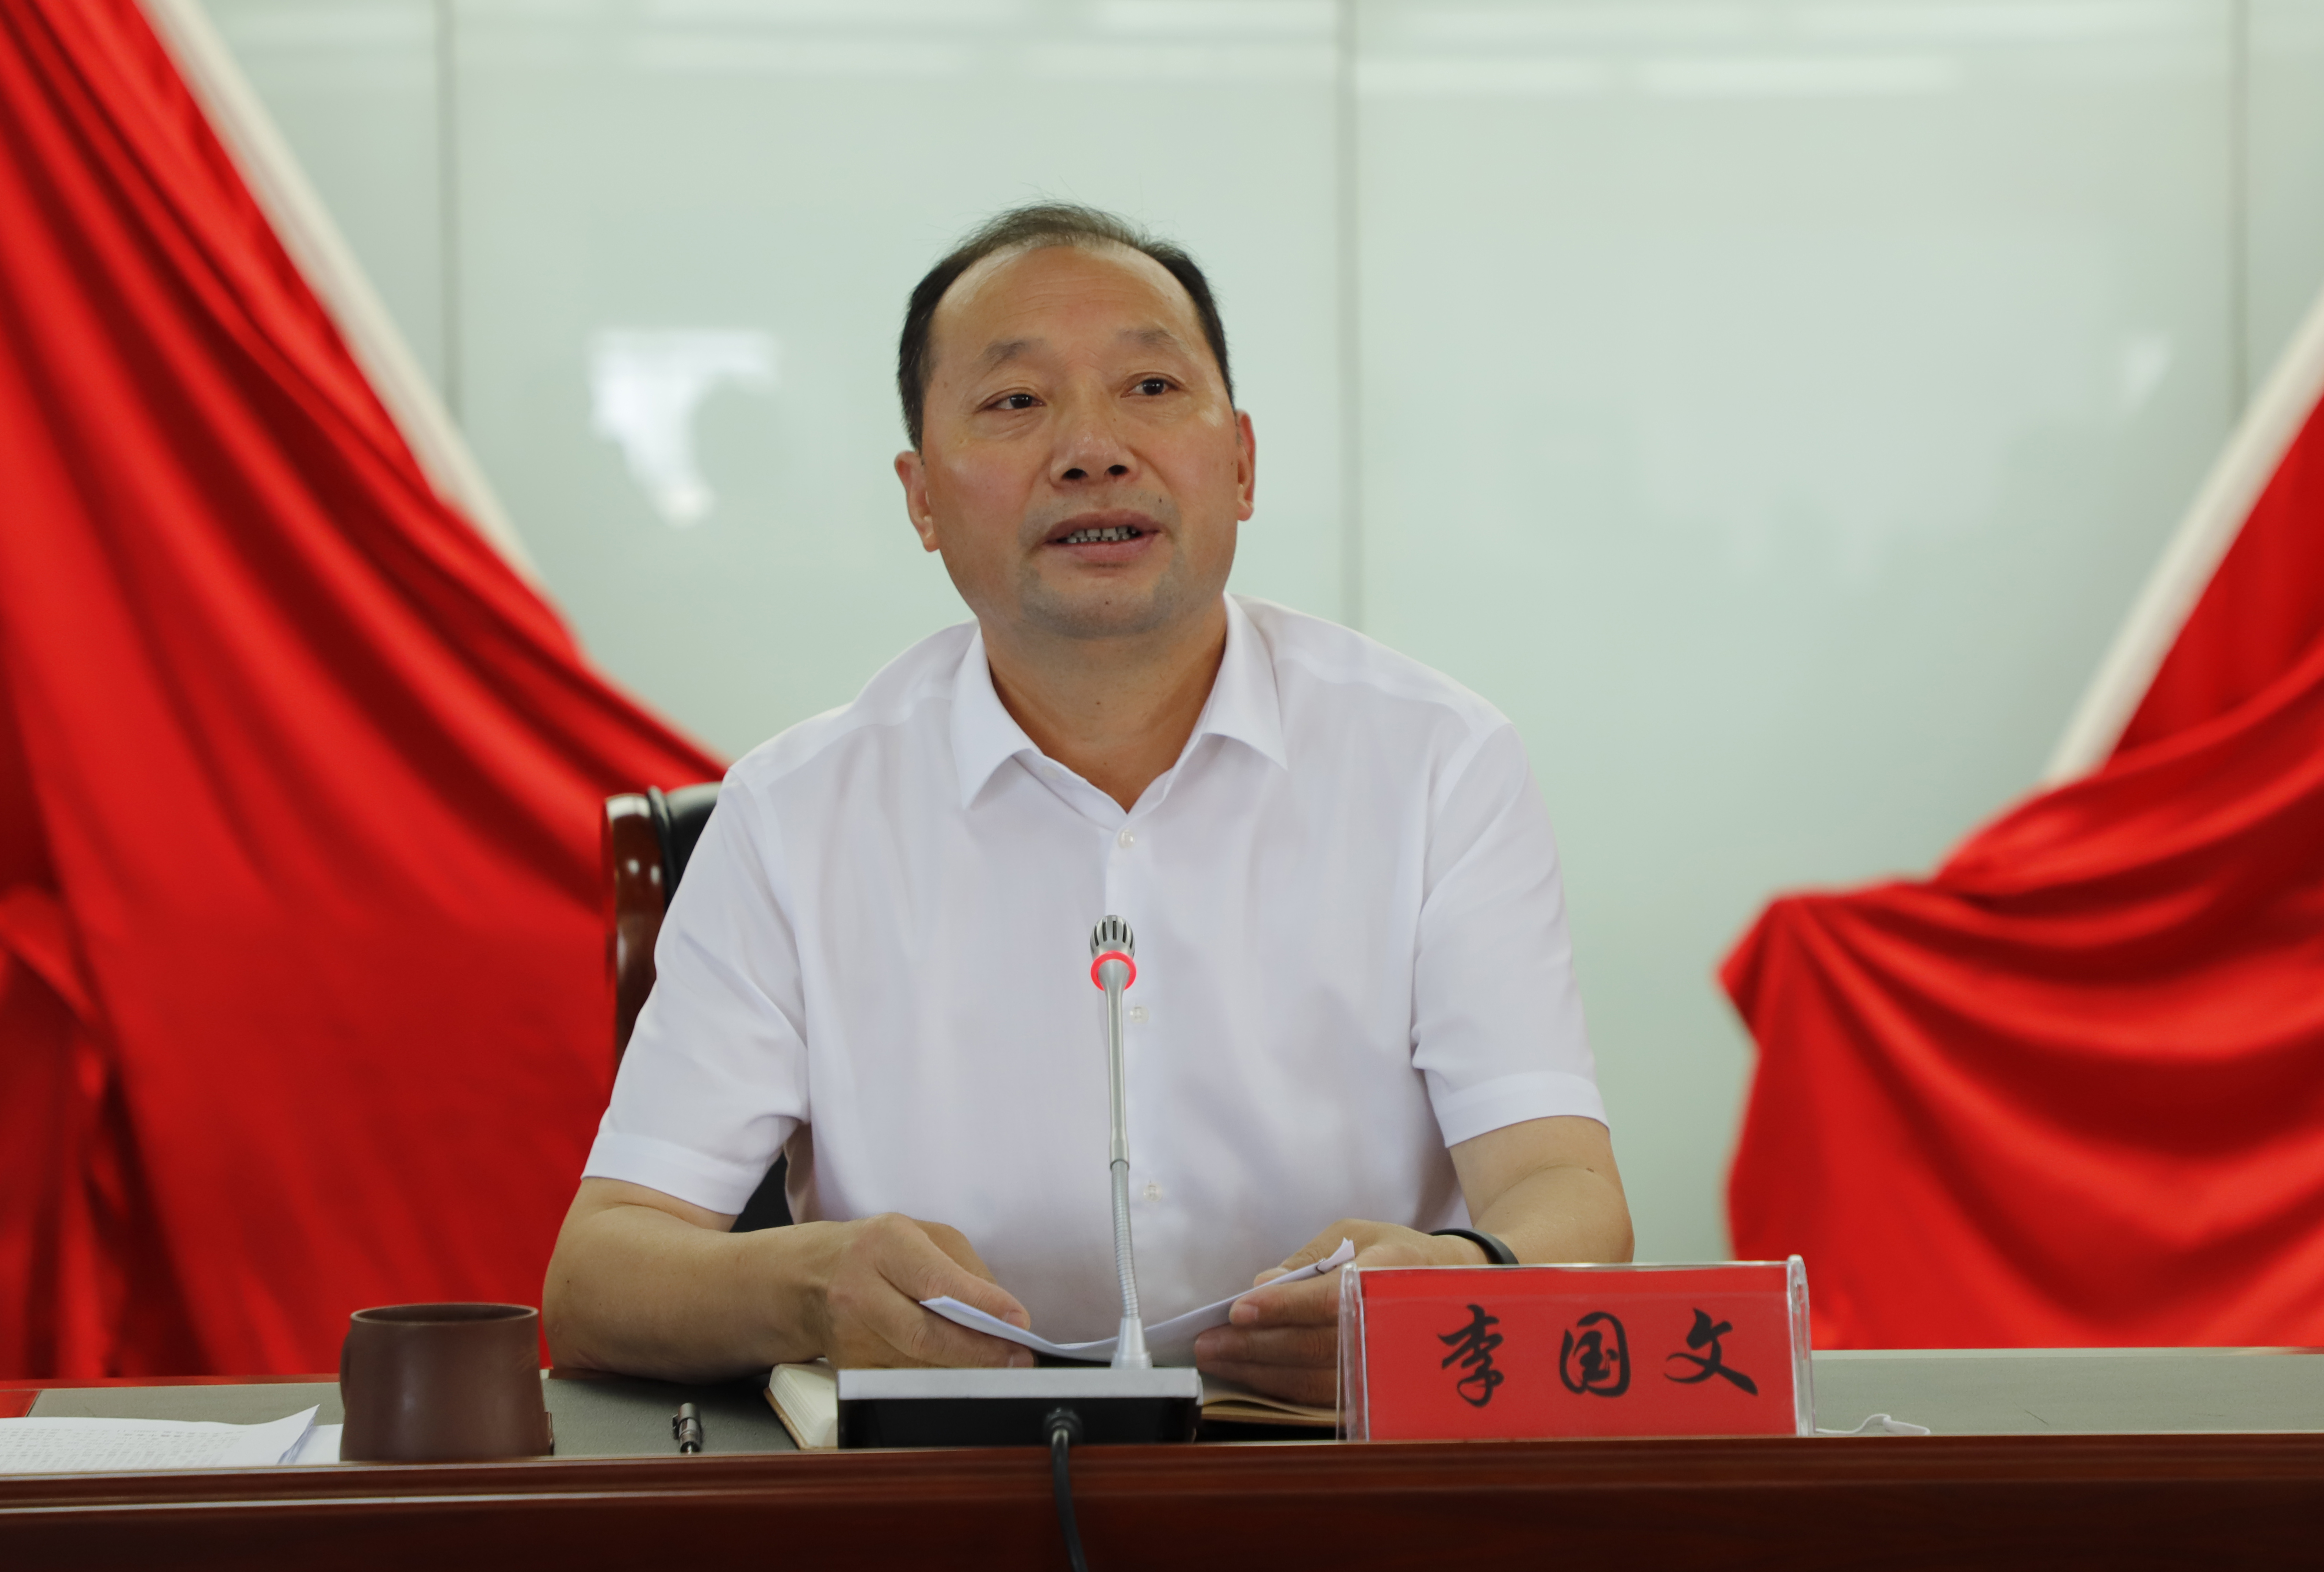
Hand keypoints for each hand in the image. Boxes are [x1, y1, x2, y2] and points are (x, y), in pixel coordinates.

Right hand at [812, 1213, 1035, 1369]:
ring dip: (965, 1369)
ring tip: (1002, 1366)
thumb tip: (1002, 1314)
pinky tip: (961, 1373)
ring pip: (918, 1365)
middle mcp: (859, 1290)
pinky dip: (938, 1379)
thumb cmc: (876, 1251)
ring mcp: (849, 1335)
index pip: (936, 1281)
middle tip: (1019, 1359)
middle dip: (980, 1352)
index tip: (1018, 1321)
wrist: (810, 1276)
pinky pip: (903, 1381)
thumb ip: (965, 1269)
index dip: (981, 1305)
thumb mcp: (922, 1236)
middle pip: (924, 1335)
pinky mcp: (849, 1368)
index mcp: (883, 1245)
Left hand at [1191, 1219, 1486, 1405]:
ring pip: (1318, 1378)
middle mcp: (1394, 1322)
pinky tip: (1251, 1376)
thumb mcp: (1355, 1234)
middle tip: (1208, 1344)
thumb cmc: (1392, 1253)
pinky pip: (1325, 1395)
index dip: (1283, 1308)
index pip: (1330, 1297)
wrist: (1453, 1286)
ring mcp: (1390, 1361)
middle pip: (1318, 1345)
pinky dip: (1282, 1388)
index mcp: (1391, 1272)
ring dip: (1261, 1373)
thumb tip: (1262, 1286)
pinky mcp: (1379, 1386)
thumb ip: (1308, 1260)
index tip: (1238, 1310)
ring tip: (1219, 1361)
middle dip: (1256, 1346)